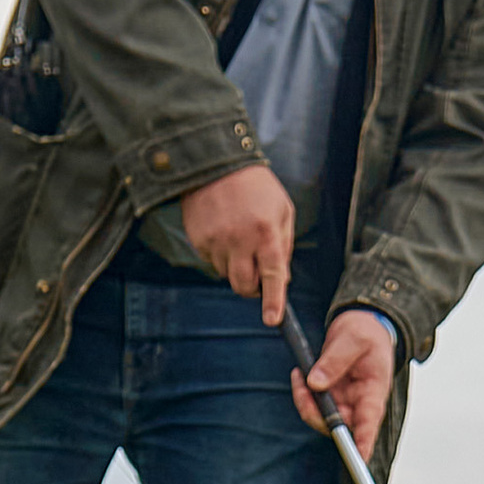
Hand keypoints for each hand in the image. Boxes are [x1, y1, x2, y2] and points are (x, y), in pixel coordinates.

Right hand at [182, 164, 294, 328]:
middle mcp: (240, 240)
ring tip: (239, 239)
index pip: (272, 275)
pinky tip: (224, 231)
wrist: (215, 163)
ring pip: (227, 275)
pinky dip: (221, 255)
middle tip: (258, 276)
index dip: (272, 301)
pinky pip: (213, 261)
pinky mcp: (199, 240)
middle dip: (253, 288)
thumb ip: (284, 245)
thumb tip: (281, 278)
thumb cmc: (256, 187)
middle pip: (244, 286)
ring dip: (236, 267)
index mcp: (266, 232)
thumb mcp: (282, 210)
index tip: (272, 320)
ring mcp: (216, 241)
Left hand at [295, 308, 395, 452]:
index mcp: (374, 391)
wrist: (363, 326)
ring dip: (304, 401)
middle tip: (301, 386)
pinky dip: (302, 393)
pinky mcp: (332, 398)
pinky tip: (299, 374)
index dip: (363, 442)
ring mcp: (345, 403)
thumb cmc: (365, 333)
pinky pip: (313, 406)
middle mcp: (359, 403)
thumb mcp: (353, 339)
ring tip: (299, 373)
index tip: (359, 459)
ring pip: (321, 418)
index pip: (369, 422)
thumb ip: (335, 360)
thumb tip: (315, 383)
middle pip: (338, 425)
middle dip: (315, 412)